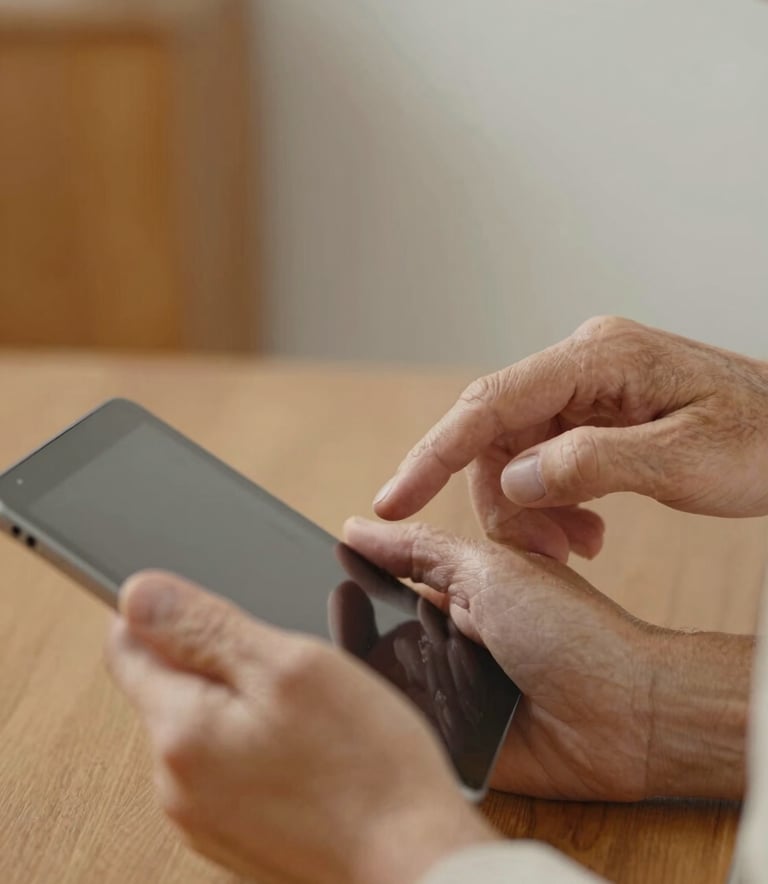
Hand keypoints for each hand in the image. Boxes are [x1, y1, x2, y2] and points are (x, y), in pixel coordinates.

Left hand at [106, 572, 495, 883]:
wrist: (414, 860)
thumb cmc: (367, 767)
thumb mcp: (290, 666)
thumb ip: (205, 627)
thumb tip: (138, 594)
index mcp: (180, 734)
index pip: (128, 647)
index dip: (171, 614)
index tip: (221, 615)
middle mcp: (176, 785)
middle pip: (171, 686)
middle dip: (222, 661)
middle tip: (288, 668)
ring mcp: (204, 817)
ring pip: (206, 724)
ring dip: (246, 703)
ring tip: (309, 714)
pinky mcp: (235, 834)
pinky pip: (230, 765)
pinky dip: (261, 744)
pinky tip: (309, 749)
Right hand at [344, 517, 752, 801]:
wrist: (624, 715)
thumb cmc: (570, 630)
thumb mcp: (489, 570)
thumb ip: (421, 551)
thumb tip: (357, 528)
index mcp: (458, 592)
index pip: (385, 580)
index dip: (349, 579)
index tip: (303, 572)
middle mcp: (449, 639)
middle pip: (378, 632)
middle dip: (353, 630)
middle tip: (315, 621)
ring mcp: (452, 690)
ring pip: (386, 682)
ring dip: (374, 678)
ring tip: (346, 670)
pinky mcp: (455, 739)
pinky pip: (409, 728)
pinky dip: (394, 720)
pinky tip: (371, 713)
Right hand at [372, 316, 767, 560]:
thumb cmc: (766, 438)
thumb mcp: (682, 461)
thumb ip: (588, 464)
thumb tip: (514, 480)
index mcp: (597, 358)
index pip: (489, 403)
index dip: (433, 455)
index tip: (393, 501)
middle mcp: (582, 364)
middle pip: (496, 434)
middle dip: (503, 501)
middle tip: (543, 555)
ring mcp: (587, 387)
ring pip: (517, 452)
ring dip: (531, 509)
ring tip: (576, 548)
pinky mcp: (595, 412)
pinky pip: (547, 458)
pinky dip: (552, 502)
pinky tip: (584, 532)